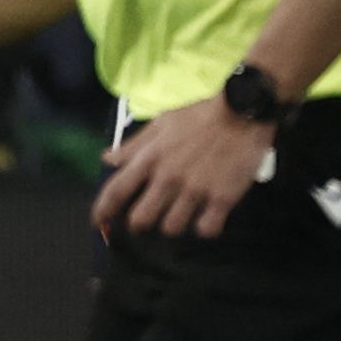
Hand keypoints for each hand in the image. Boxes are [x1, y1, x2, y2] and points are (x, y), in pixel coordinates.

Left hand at [91, 97, 277, 238]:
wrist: (242, 110)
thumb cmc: (199, 115)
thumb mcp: (161, 123)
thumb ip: (133, 145)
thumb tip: (106, 159)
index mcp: (150, 158)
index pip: (116, 191)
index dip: (102, 211)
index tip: (98, 222)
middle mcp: (168, 177)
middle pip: (141, 220)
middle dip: (140, 224)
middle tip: (149, 217)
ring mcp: (195, 190)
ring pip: (171, 229)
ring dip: (173, 225)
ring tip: (181, 214)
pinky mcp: (223, 198)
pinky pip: (206, 230)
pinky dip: (204, 228)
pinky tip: (207, 218)